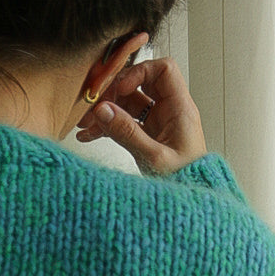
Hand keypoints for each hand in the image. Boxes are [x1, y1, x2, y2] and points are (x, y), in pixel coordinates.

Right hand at [76, 56, 206, 174]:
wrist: (189, 205)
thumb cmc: (185, 181)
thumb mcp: (153, 157)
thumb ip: (127, 132)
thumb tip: (102, 110)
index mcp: (180, 108)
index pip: (163, 70)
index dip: (139, 73)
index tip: (119, 89)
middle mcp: (170, 111)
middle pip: (140, 84)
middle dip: (114, 93)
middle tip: (95, 107)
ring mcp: (158, 123)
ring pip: (128, 104)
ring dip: (106, 111)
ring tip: (85, 124)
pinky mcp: (148, 136)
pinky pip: (125, 122)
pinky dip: (108, 126)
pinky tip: (89, 135)